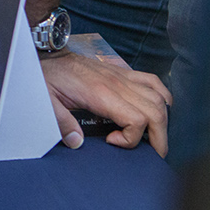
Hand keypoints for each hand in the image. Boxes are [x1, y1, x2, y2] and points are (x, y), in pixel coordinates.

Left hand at [40, 52, 170, 156]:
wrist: (49, 55)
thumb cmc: (48, 77)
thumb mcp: (47, 101)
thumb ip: (61, 122)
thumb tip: (77, 142)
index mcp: (101, 94)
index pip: (136, 120)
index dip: (131, 139)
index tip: (112, 142)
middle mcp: (118, 84)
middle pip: (155, 112)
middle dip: (159, 138)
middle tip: (152, 153)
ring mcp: (123, 76)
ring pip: (159, 98)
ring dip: (163, 121)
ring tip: (155, 137)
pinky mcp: (123, 72)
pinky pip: (153, 82)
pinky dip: (162, 97)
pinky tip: (157, 110)